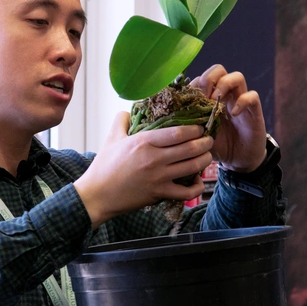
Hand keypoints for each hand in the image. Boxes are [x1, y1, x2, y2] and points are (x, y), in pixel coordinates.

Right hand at [74, 112, 213, 228]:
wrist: (97, 194)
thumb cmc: (104, 166)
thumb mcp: (112, 138)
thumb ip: (121, 121)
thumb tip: (128, 111)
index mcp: (144, 142)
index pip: (178, 132)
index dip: (195, 129)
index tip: (200, 127)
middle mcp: (154, 158)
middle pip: (190, 148)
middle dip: (205, 143)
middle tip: (209, 140)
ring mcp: (158, 177)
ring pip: (193, 167)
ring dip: (204, 160)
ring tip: (206, 156)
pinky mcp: (159, 194)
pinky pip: (186, 192)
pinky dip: (196, 187)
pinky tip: (197, 181)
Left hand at [192, 64, 266, 172]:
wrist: (238, 160)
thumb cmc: (216, 145)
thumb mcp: (197, 135)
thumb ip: (186, 125)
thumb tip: (167, 120)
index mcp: (209, 98)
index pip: (201, 78)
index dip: (194, 85)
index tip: (189, 101)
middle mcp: (225, 95)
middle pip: (218, 69)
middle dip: (209, 79)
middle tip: (204, 98)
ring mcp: (240, 100)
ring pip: (236, 76)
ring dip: (224, 85)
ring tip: (217, 102)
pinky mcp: (253, 110)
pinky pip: (252, 96)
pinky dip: (243, 101)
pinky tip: (235, 114)